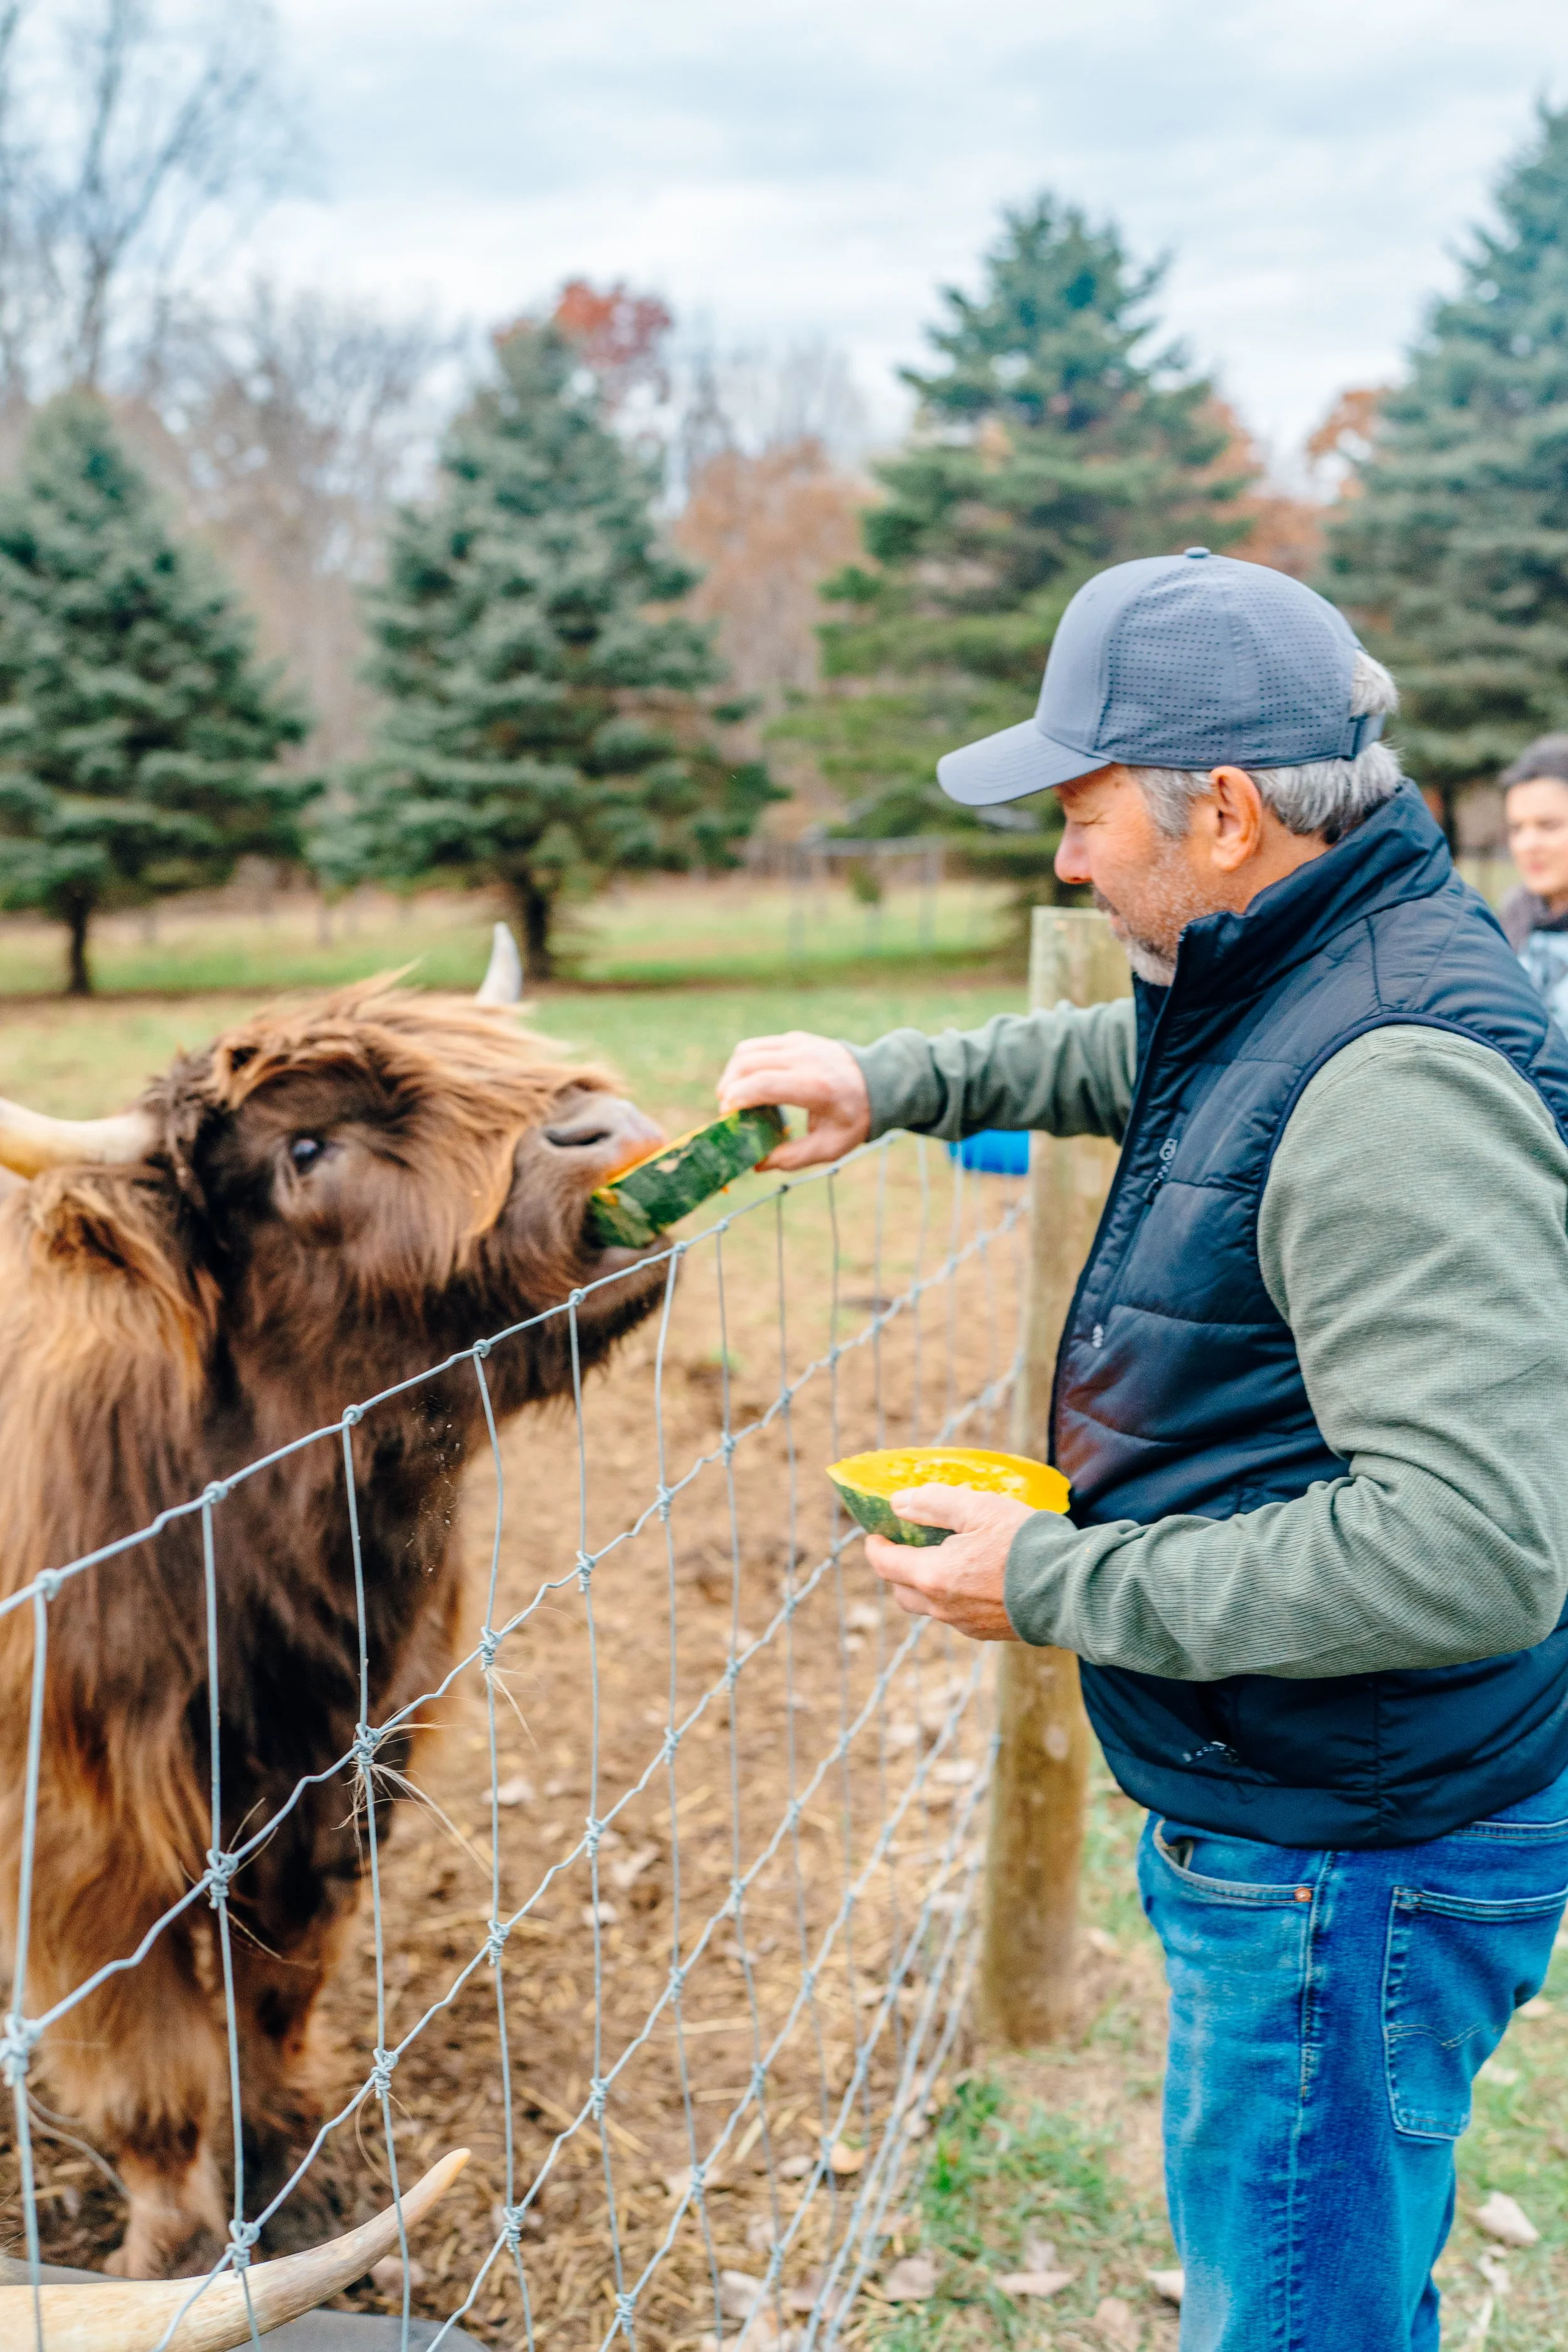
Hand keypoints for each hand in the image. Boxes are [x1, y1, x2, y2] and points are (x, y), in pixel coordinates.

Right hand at [716, 1031, 870, 1171]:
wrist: (880, 1082)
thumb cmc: (854, 1117)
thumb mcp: (831, 1147)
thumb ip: (793, 1157)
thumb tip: (757, 1163)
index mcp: (815, 1087)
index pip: (763, 1083)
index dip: (737, 1099)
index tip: (728, 1116)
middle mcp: (805, 1059)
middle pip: (747, 1063)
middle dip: (727, 1087)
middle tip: (726, 1111)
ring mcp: (799, 1044)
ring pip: (747, 1050)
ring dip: (731, 1073)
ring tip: (732, 1097)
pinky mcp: (795, 1039)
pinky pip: (758, 1046)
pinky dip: (745, 1064)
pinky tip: (749, 1083)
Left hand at [863, 1485, 1031, 1642]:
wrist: (1072, 1590)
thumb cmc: (1025, 1544)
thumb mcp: (979, 1507)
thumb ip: (934, 1503)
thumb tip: (899, 1503)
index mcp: (933, 1575)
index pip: (885, 1564)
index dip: (876, 1547)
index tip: (876, 1533)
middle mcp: (943, 1607)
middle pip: (901, 1591)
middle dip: (896, 1568)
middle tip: (906, 1545)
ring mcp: (966, 1624)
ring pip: (929, 1606)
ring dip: (924, 1584)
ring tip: (943, 1559)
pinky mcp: (988, 1633)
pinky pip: (957, 1615)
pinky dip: (952, 1597)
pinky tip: (974, 1578)